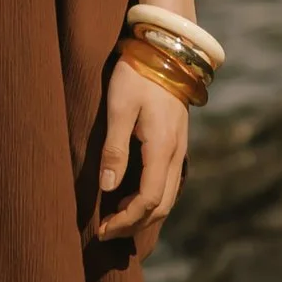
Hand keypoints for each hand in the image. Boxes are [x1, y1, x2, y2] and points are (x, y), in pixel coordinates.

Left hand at [96, 58, 187, 254]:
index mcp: (163, 148)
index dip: (126, 221)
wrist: (166, 49)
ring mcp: (180, 150)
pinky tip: (133, 200)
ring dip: (144, 216)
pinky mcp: (176, 144)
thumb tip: (108, 188)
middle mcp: (176, 154)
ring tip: (116, 222)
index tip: (101, 229)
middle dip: (134, 225)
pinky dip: (152, 201)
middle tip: (105, 232)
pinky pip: (168, 184)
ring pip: (168, 197)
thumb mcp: (119, 107)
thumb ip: (115, 149)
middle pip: (161, 206)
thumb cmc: (137, 75)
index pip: (148, 201)